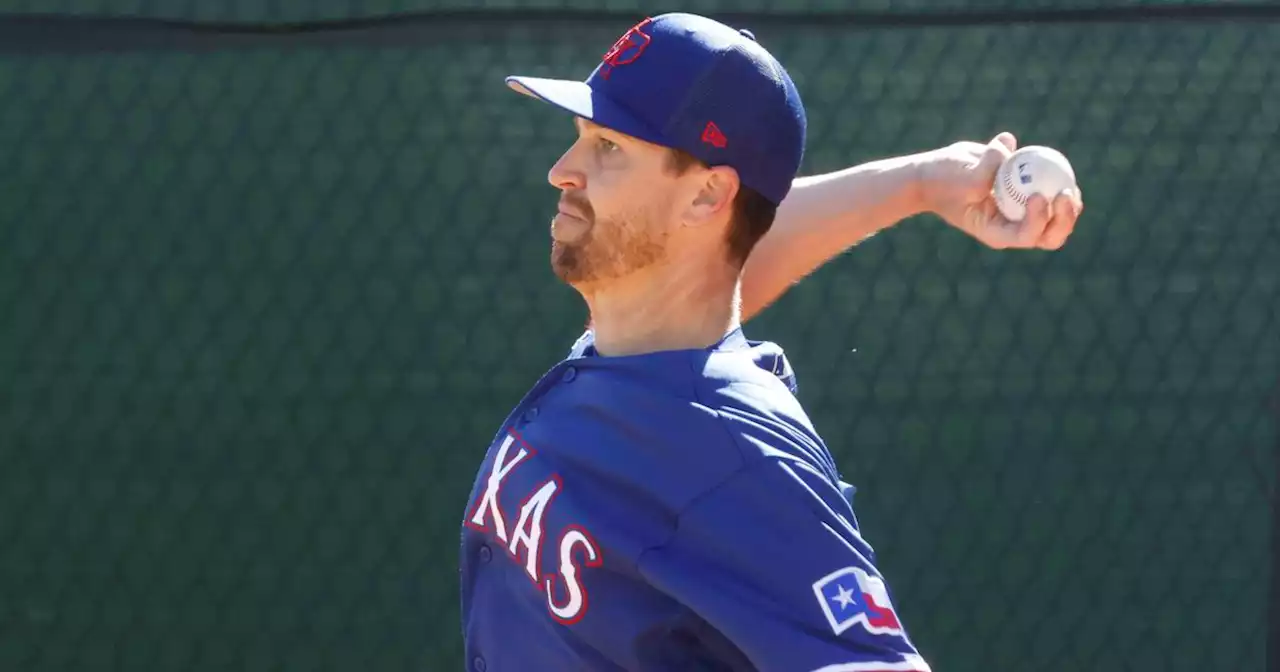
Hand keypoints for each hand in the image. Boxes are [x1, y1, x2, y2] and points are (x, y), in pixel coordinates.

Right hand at [917, 132, 1082, 249]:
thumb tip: (1008, 143)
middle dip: (1064, 219)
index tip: (1037, 194)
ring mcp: (1019, 216)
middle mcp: (1011, 229)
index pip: (1025, 236)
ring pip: (1055, 222)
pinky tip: (1063, 171)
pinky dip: (1059, 188)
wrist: (933, 176)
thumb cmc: (943, 177)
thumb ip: (985, 162)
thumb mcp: (960, 172)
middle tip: (1066, 193)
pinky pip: (1052, 199)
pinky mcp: (1024, 200)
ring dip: (1069, 207)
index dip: (1038, 220)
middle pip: (1048, 237)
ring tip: (1070, 186)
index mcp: (995, 232)